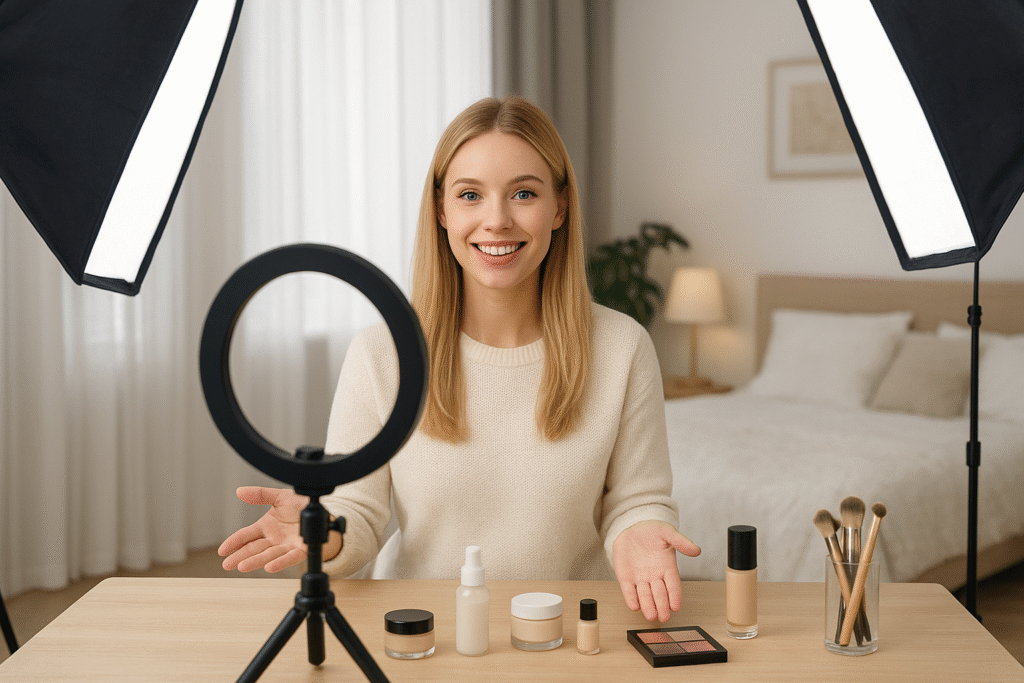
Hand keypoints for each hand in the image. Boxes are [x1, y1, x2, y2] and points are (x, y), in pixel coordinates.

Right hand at [218, 486, 338, 572]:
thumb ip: (260, 495)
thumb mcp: (280, 496)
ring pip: (268, 555)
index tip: (222, 551)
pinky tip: (269, 567)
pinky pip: (289, 557)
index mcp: (266, 526)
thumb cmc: (301, 505)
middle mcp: (274, 539)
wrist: (322, 510)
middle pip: (253, 548)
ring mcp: (286, 545)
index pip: (245, 536)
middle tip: (227, 564)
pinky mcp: (301, 550)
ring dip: (256, 561)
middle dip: (240, 556)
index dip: (233, 542)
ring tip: (242, 566)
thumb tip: (240, 491)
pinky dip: (280, 562)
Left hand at [612, 520, 700, 621]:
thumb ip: (681, 541)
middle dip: (662, 606)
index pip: (673, 585)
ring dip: (648, 606)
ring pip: (645, 595)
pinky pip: (629, 590)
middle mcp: (655, 576)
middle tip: (664, 617)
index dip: (675, 596)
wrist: (632, 527)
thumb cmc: (652, 531)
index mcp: (667, 567)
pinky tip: (634, 606)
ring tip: (651, 616)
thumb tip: (696, 550)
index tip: (676, 607)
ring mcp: (640, 578)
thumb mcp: (667, 533)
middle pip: (660, 594)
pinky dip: (631, 598)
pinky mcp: (626, 578)